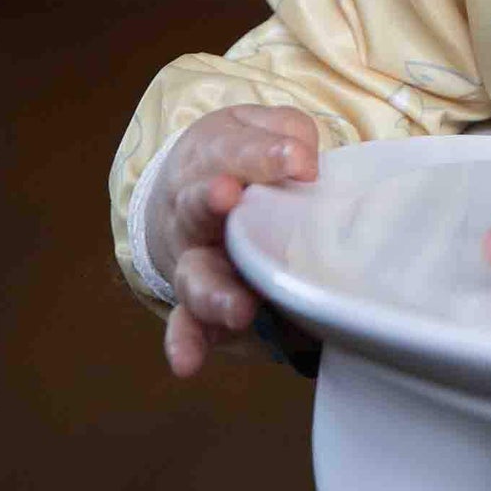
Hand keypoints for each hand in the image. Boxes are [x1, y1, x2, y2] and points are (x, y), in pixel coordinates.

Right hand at [148, 105, 318, 377]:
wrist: (203, 186)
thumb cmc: (248, 154)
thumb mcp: (266, 128)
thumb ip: (285, 134)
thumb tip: (304, 163)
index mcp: (212, 160)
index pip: (236, 152)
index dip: (264, 155)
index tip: (299, 160)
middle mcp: (195, 213)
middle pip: (197, 210)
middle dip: (210, 204)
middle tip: (228, 196)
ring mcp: (196, 260)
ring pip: (195, 277)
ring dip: (215, 291)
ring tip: (240, 307)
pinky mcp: (201, 303)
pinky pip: (187, 326)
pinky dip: (186, 343)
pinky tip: (188, 362)